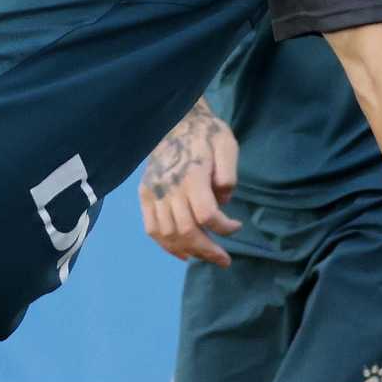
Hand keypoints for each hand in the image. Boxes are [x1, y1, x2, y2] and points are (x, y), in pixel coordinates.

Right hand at [139, 104, 241, 265]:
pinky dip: (166, 245)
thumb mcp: (227, 146)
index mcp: (192, 175)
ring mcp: (154, 192)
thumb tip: (223, 201)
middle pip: (187, 230)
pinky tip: (182, 252)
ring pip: (168, 234)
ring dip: (188, 250)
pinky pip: (152, 228)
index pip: (206, 214)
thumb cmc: (206, 135)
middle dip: (208, 250)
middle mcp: (170, 187)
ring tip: (205, 256)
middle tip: (224, 259)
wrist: (174, 122)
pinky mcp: (145, 195)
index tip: (236, 226)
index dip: (223, 228)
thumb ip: (228, 174)